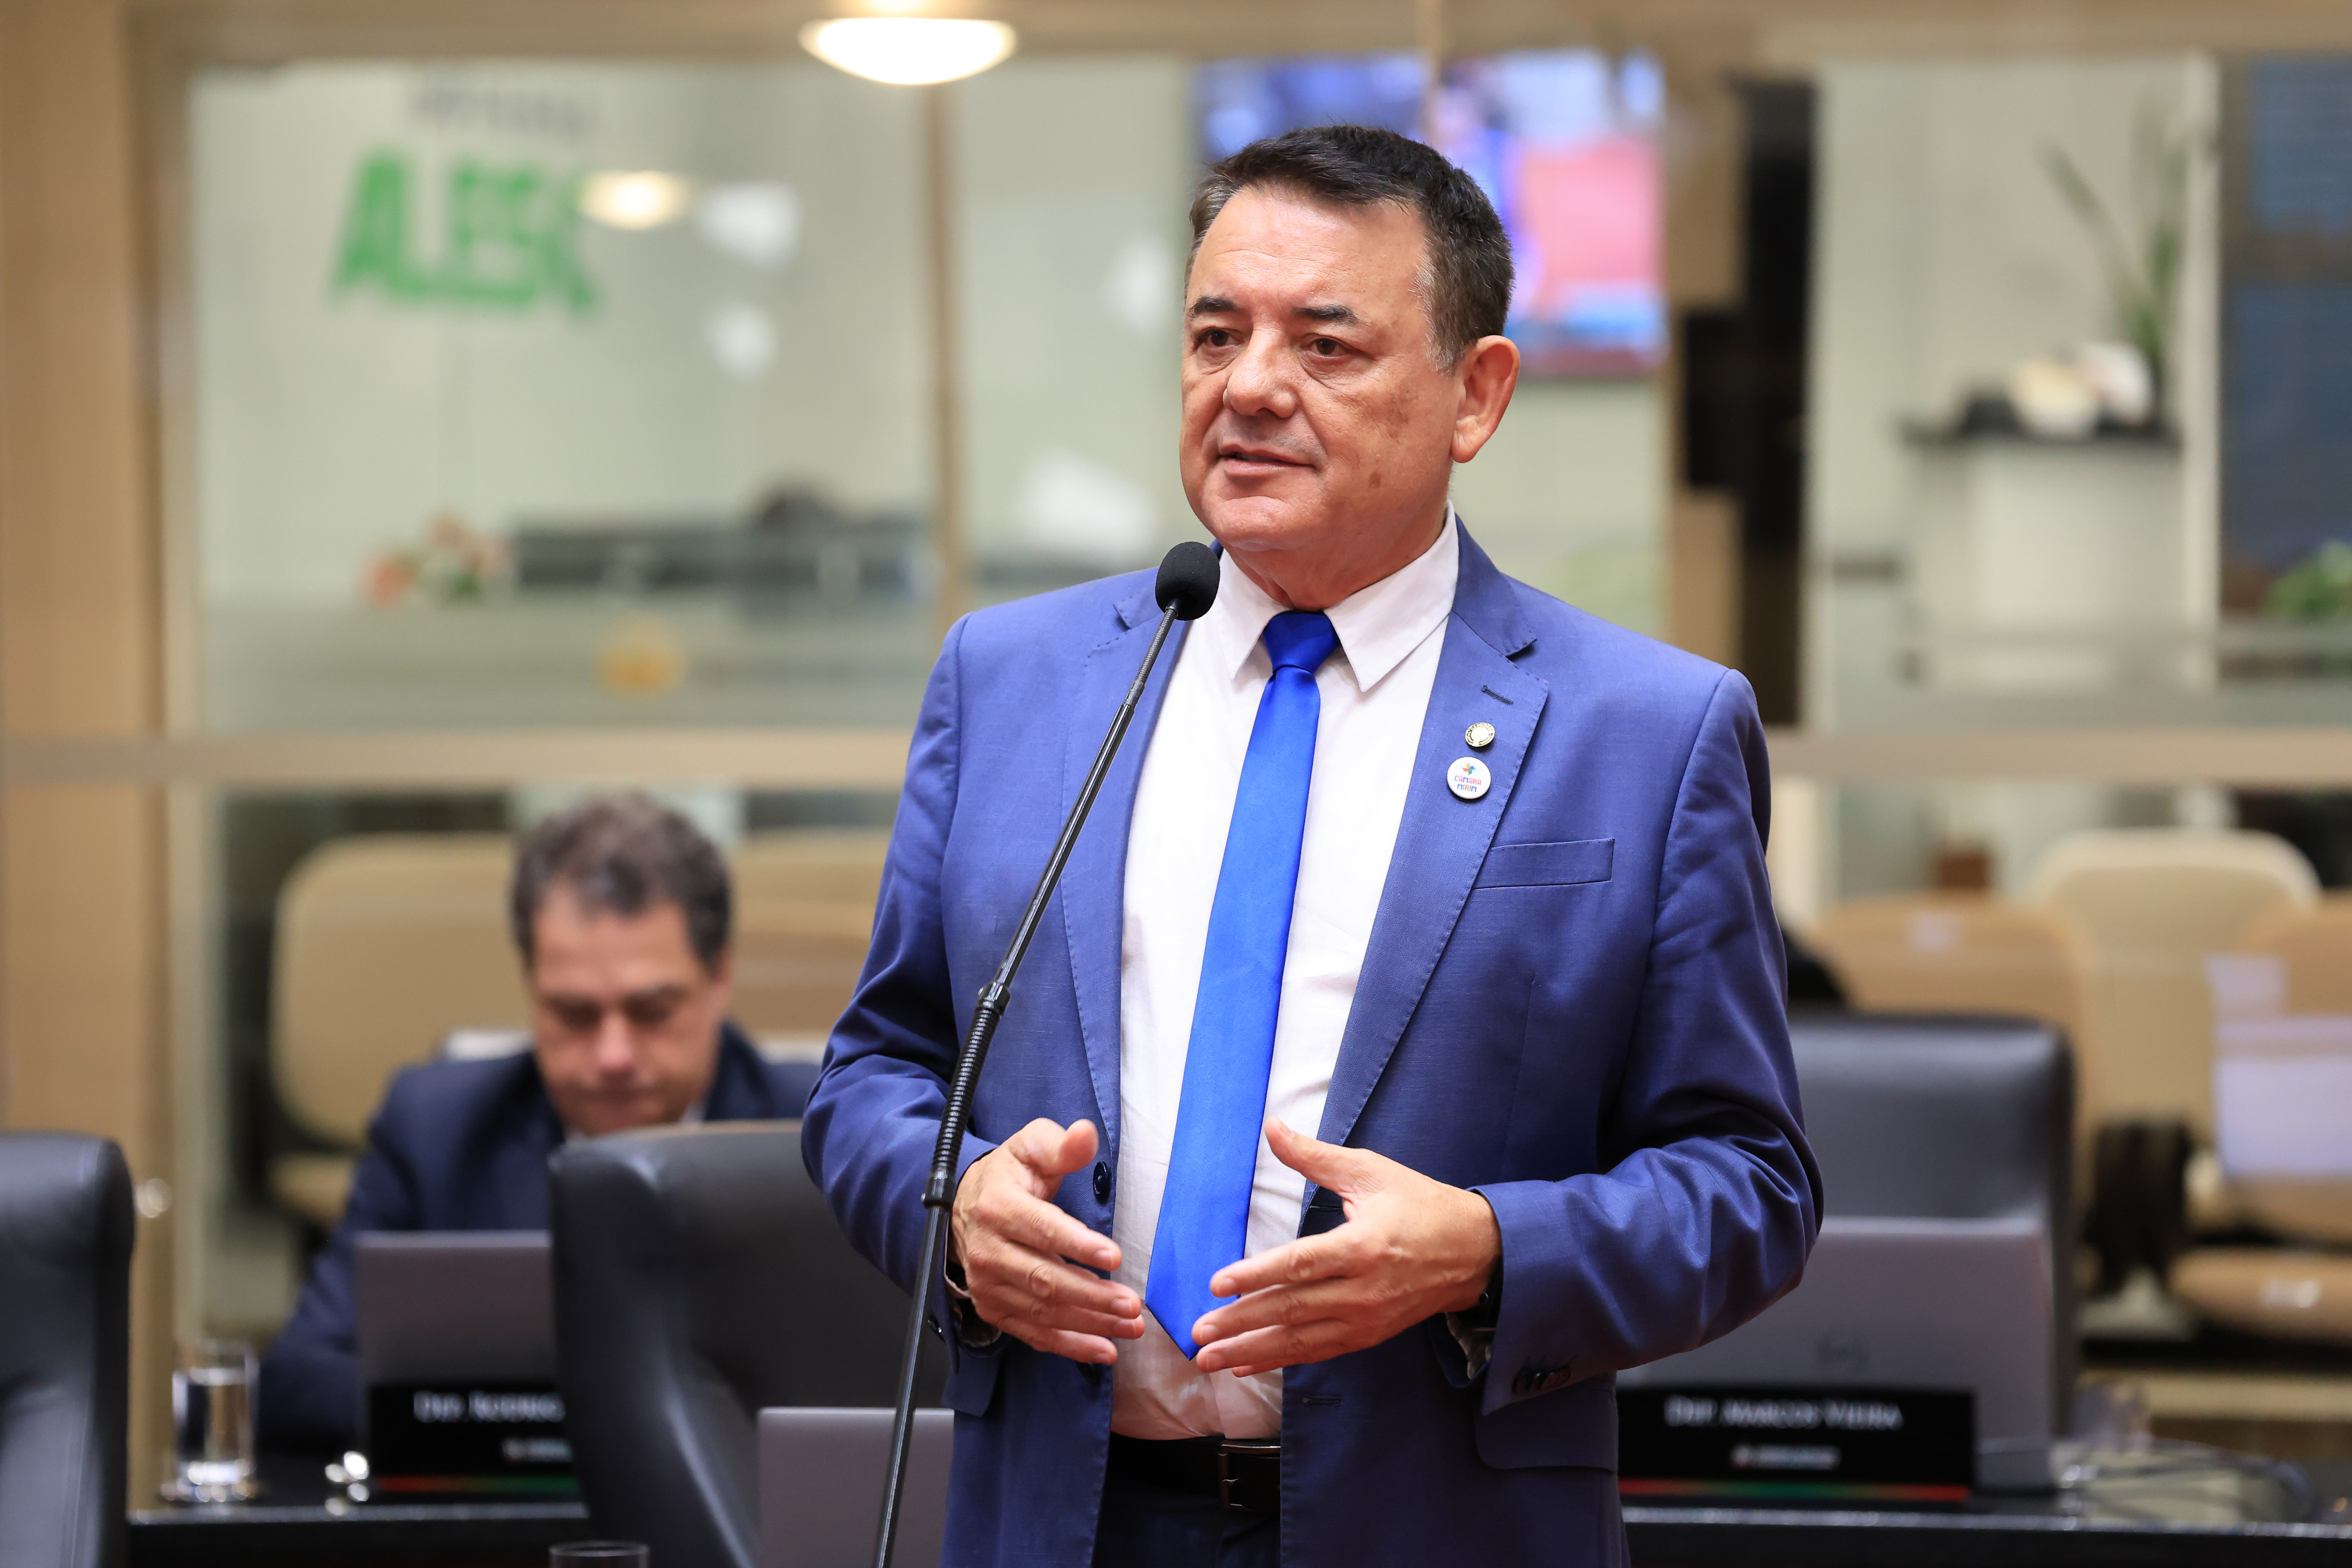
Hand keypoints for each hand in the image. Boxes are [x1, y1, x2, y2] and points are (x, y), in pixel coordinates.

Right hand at [950, 1118, 1144, 1364]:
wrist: (968, 1205)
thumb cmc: (1011, 1176)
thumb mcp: (1033, 1146)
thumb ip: (1061, 1145)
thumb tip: (1085, 1133)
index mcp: (999, 1206)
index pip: (1042, 1229)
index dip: (1078, 1245)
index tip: (1115, 1257)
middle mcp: (989, 1249)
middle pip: (1044, 1279)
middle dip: (1092, 1296)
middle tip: (1132, 1304)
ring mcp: (988, 1284)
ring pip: (1043, 1310)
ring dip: (1090, 1323)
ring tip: (1130, 1326)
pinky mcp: (994, 1308)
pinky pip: (1033, 1332)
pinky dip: (1070, 1345)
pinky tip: (1103, 1350)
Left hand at [1191, 1119, 1498, 1376]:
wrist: (1475, 1252)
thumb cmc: (1420, 1205)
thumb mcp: (1370, 1171)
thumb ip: (1315, 1156)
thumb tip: (1272, 1127)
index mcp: (1363, 1245)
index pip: (1300, 1265)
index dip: (1257, 1276)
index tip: (1218, 1283)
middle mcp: (1364, 1289)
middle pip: (1293, 1309)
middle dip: (1241, 1322)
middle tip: (1198, 1333)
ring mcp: (1368, 1318)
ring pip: (1301, 1340)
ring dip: (1252, 1351)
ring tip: (1211, 1360)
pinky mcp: (1370, 1335)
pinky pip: (1319, 1352)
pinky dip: (1281, 1360)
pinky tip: (1248, 1365)